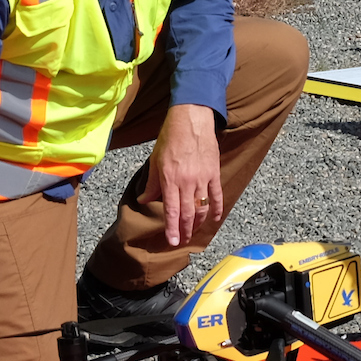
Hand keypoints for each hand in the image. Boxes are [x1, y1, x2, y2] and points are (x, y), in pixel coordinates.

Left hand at [139, 103, 222, 247]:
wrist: (191, 119)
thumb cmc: (170, 137)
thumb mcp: (155, 160)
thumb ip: (151, 183)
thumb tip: (143, 200)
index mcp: (170, 179)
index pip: (172, 211)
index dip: (172, 228)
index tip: (172, 241)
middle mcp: (186, 182)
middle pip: (188, 213)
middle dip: (185, 230)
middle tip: (182, 241)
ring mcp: (202, 178)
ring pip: (202, 207)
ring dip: (199, 222)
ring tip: (194, 232)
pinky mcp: (214, 172)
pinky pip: (217, 195)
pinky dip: (217, 208)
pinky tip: (215, 218)